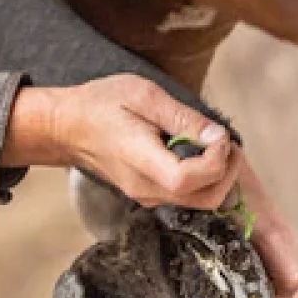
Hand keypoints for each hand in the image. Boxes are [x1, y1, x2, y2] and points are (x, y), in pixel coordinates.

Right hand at [1, 75, 241, 209]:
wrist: (68, 128)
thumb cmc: (101, 105)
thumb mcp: (144, 95)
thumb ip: (182, 118)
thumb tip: (217, 136)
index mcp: (140, 160)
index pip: (189, 179)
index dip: (217, 160)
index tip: (220, 135)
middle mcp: (146, 188)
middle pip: (205, 199)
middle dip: (228, 173)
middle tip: (229, 142)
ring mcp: (147, 196)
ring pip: (200, 202)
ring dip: (219, 177)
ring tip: (216, 145)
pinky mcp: (150, 195)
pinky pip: (187, 196)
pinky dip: (204, 179)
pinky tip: (197, 153)